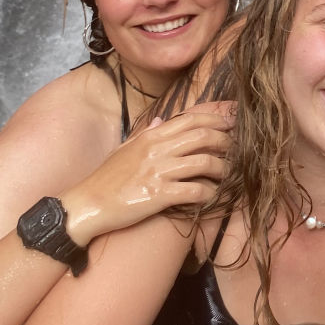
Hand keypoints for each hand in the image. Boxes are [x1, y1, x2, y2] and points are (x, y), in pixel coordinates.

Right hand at [62, 102, 235, 245]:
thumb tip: (161, 120)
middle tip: (237, 149)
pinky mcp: (158, 196)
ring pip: (204, 163)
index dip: (215, 119)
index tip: (232, 123)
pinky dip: (208, 193)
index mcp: (150, 137)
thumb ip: (145, 134)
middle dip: (225, 141)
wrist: (87, 205)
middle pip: (202, 137)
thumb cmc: (105, 178)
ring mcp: (158, 173)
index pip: (190, 120)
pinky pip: (194, 191)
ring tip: (228, 174)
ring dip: (222, 169)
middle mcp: (156, 150)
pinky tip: (212, 196)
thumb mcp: (124, 149)